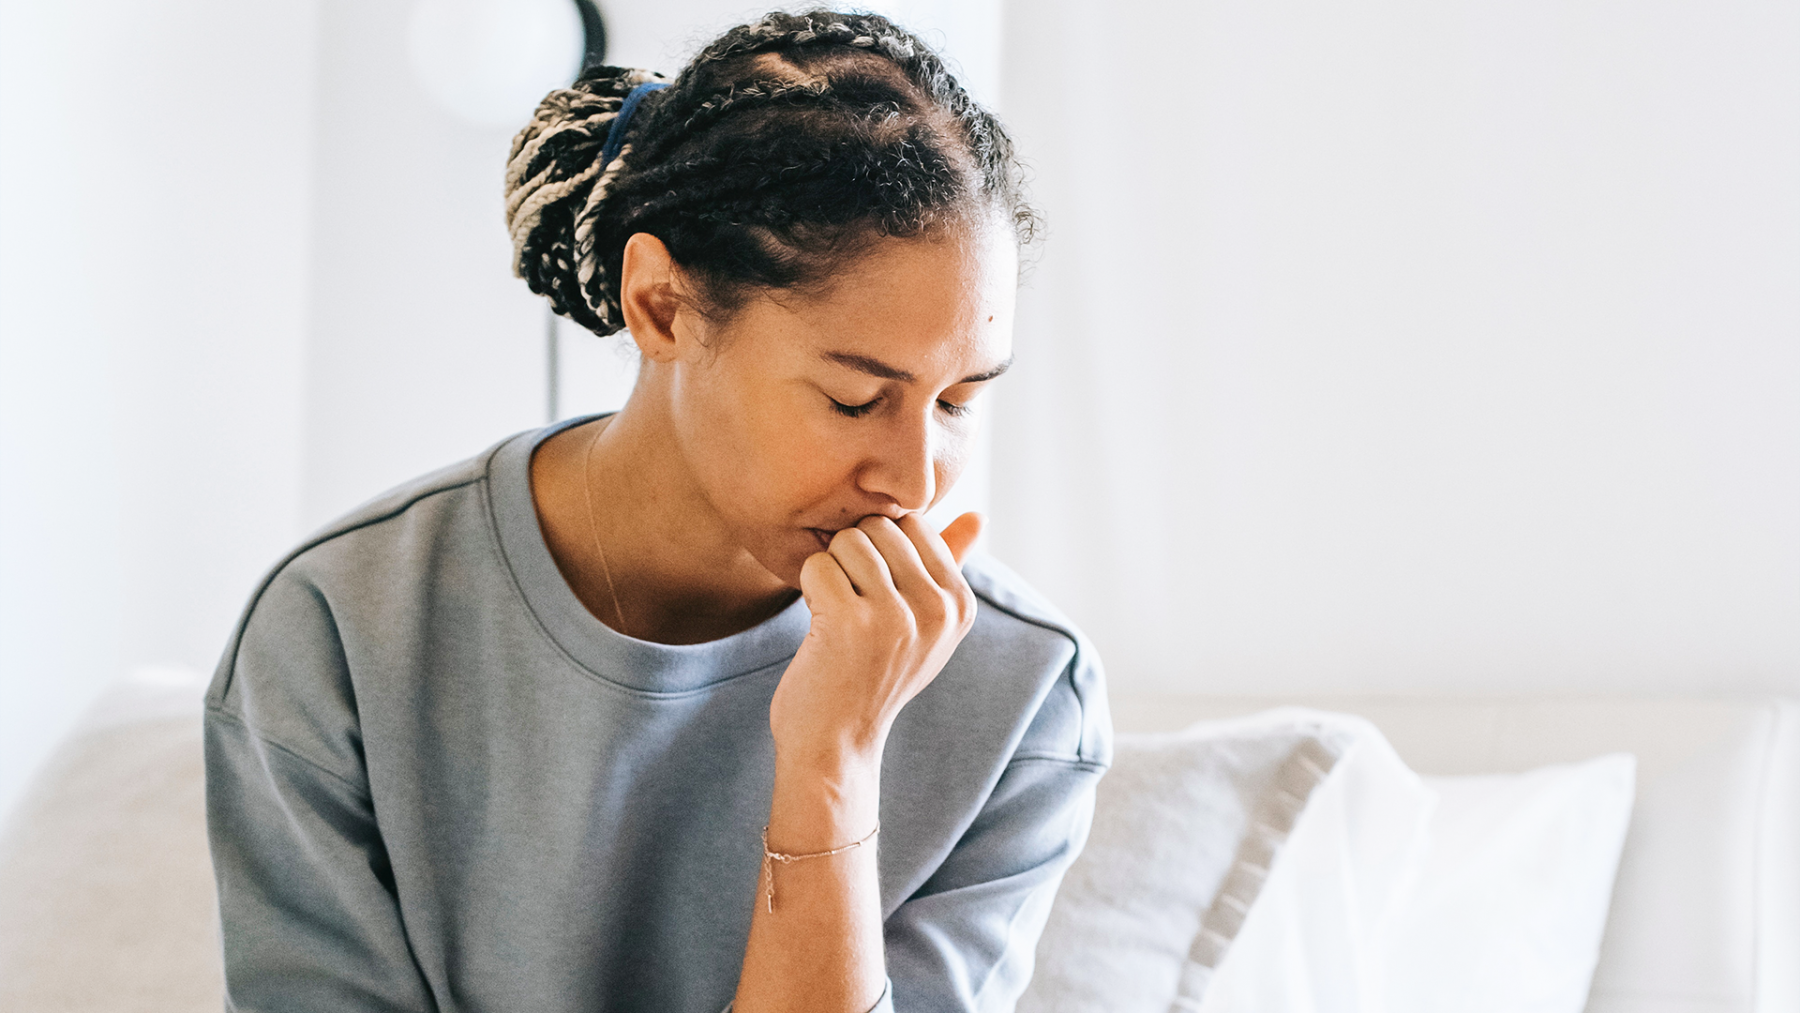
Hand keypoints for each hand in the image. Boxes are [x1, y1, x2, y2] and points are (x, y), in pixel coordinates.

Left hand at [770, 512, 983, 764]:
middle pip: (878, 527)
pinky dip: (807, 589)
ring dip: (829, 572)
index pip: (915, 524)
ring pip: (847, 541)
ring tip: (837, 614)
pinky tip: (819, 623)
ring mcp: (895, 616)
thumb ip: (950, 565)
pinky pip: (817, 564)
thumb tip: (979, 515)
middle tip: (852, 604)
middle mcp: (936, 609)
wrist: (837, 743)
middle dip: (852, 556)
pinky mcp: (850, 622)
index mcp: (960, 605)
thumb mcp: (926, 625)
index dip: (882, 548)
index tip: (876, 591)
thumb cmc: (874, 675)